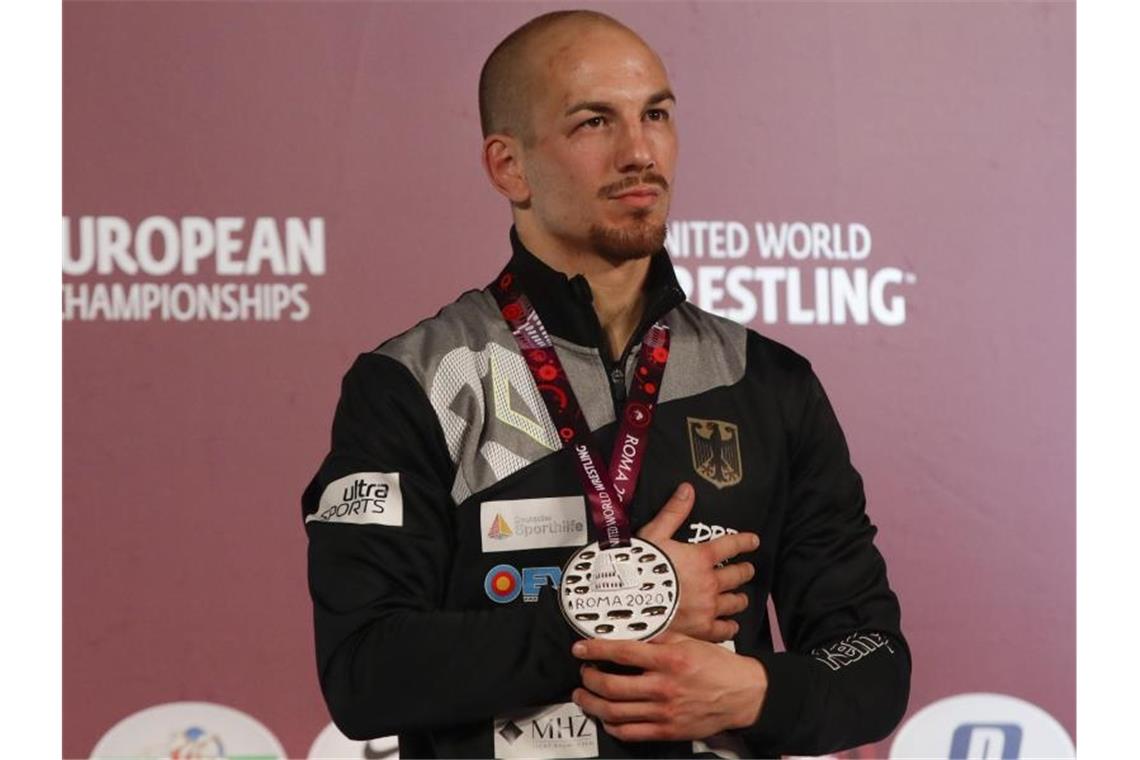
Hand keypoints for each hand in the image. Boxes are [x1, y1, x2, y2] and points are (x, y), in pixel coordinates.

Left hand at [571, 632, 767, 741]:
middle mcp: (664, 687)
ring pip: (614, 712)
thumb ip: (659, 637)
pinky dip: (611, 725)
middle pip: (611, 686)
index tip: (581, 648)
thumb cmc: (716, 665)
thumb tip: (630, 632)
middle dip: (588, 678)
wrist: (743, 695)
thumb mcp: (689, 641)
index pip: (622, 653)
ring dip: (592, 703)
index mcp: (669, 660)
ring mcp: (664, 712)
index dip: (596, 649)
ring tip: (584, 695)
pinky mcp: (667, 731)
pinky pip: (630, 733)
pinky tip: (606, 716)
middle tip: (584, 672)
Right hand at [638, 482, 758, 641]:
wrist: (629, 602)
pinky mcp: (702, 629)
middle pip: (739, 575)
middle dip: (745, 571)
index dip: (745, 542)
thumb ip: (674, 512)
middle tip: (747, 570)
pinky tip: (730, 624)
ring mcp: (708, 607)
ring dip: (740, 598)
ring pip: (736, 602)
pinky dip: (730, 625)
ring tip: (740, 597)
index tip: (754, 541)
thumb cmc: (640, 566)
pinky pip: (725, 629)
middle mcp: (710, 582)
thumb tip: (688, 489)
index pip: (731, 545)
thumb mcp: (654, 534)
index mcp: (701, 557)